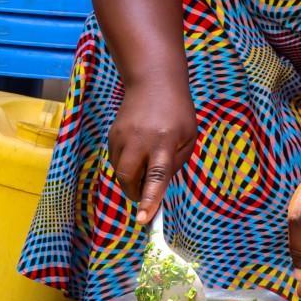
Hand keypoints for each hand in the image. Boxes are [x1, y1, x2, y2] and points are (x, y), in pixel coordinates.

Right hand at [107, 81, 195, 223]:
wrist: (153, 81)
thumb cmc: (177, 112)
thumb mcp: (188, 137)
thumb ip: (174, 164)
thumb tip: (157, 187)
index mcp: (165, 141)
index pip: (156, 175)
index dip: (149, 199)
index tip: (142, 219)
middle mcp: (140, 139)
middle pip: (128, 177)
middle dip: (134, 193)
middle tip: (144, 194)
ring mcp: (122, 136)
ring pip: (119, 171)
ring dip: (131, 178)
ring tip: (145, 165)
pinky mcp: (113, 134)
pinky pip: (116, 160)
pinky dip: (126, 165)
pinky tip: (138, 152)